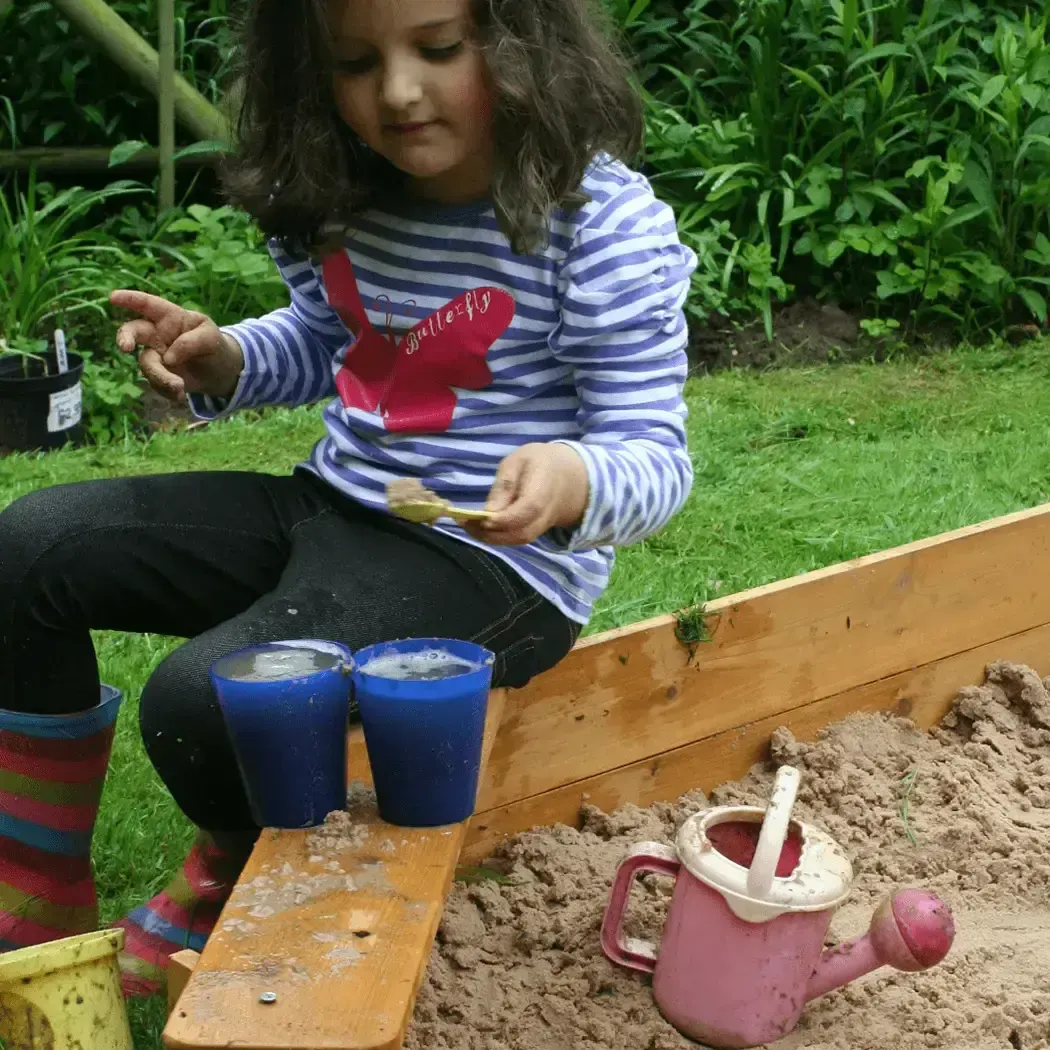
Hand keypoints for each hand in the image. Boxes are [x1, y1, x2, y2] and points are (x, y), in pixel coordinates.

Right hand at [110, 289, 244, 401]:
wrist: (219, 372)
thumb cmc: (213, 345)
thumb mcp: (211, 337)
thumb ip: (192, 342)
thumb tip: (168, 358)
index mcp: (169, 317)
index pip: (148, 305)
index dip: (130, 299)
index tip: (113, 297)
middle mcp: (156, 334)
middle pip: (133, 331)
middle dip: (125, 338)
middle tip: (126, 348)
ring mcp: (155, 355)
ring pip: (146, 364)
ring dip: (160, 377)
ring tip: (179, 387)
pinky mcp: (157, 374)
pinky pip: (154, 383)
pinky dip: (167, 390)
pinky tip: (180, 394)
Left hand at [467, 443, 589, 546]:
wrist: (570, 477)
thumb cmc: (539, 463)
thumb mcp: (520, 460)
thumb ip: (506, 483)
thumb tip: (489, 510)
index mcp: (545, 486)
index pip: (529, 508)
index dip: (506, 518)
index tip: (483, 518)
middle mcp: (547, 512)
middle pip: (523, 531)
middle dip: (492, 532)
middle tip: (465, 523)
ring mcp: (544, 525)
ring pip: (519, 539)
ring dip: (492, 538)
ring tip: (468, 527)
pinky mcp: (537, 530)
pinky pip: (518, 539)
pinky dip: (498, 538)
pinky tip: (480, 529)